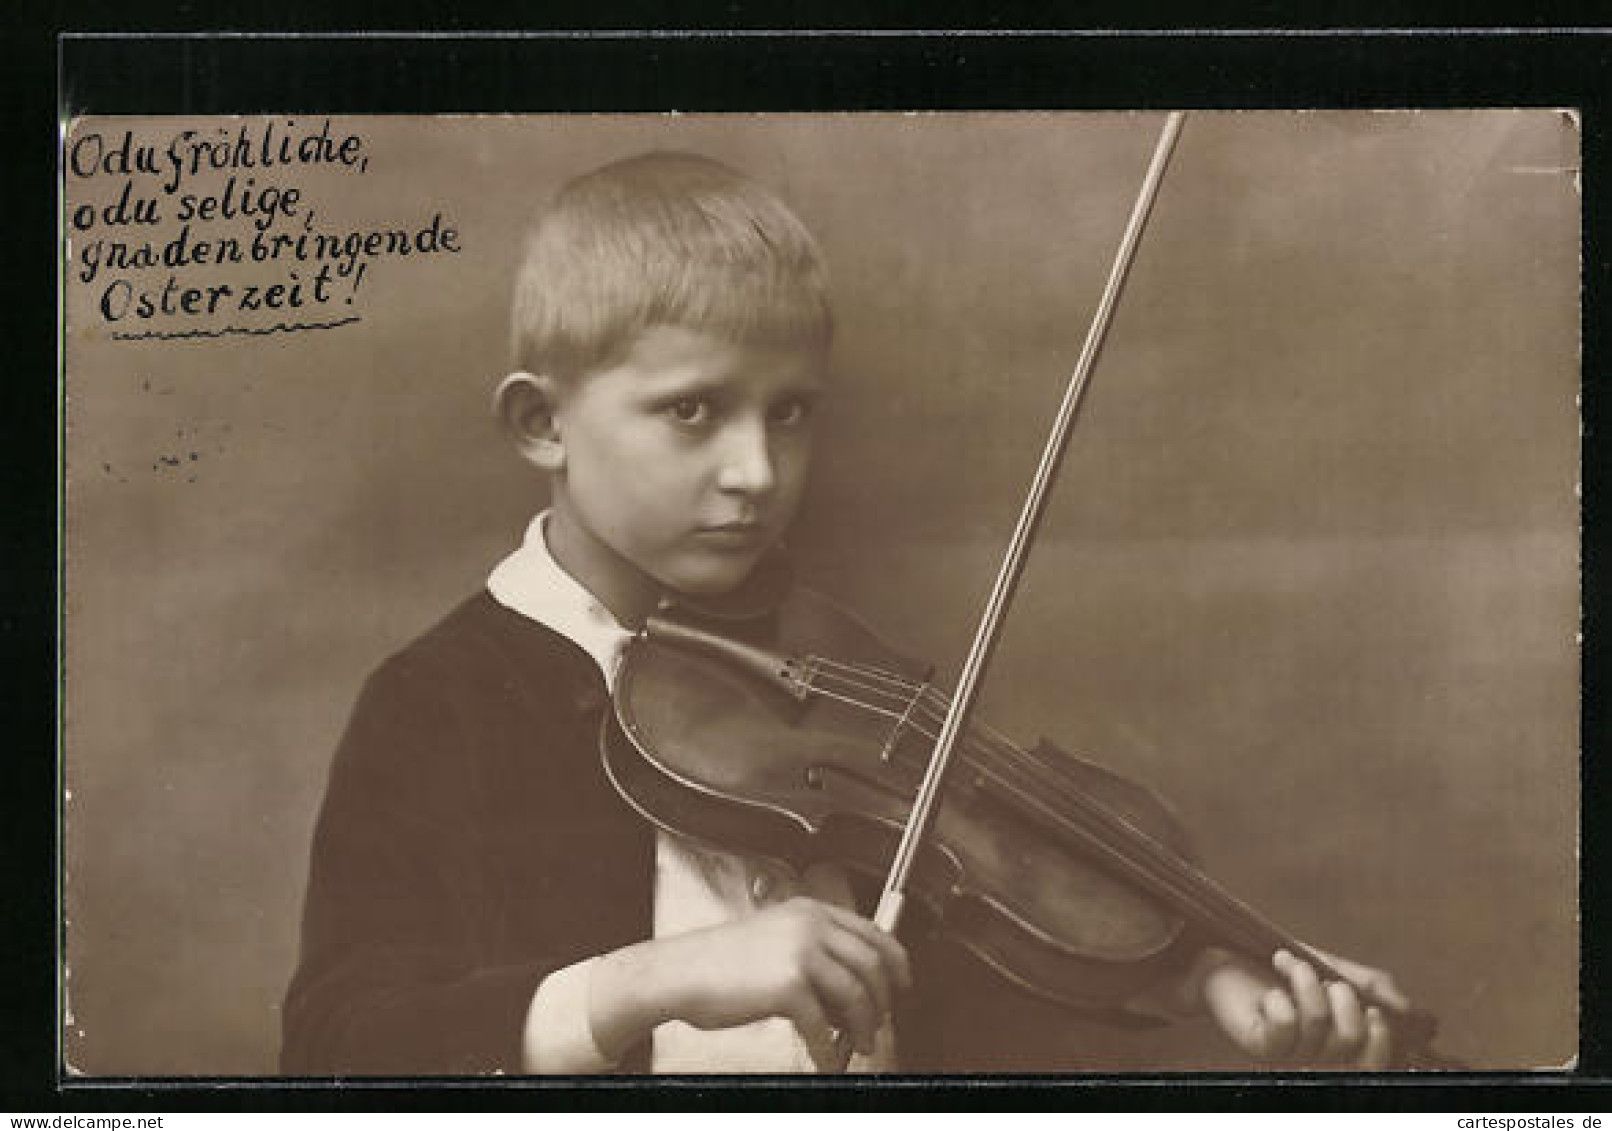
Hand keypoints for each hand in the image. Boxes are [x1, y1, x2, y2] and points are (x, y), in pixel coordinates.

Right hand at [592, 896, 910, 1069]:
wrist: (679, 973)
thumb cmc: (717, 962)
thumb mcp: (773, 939)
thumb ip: (813, 952)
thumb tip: (848, 989)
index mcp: (809, 911)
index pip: (872, 932)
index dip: (895, 963)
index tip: (901, 984)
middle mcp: (810, 925)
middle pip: (873, 964)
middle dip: (882, 1001)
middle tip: (878, 1024)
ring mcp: (801, 953)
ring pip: (857, 995)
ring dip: (863, 1027)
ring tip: (857, 1045)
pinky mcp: (788, 985)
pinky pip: (824, 1025)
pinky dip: (829, 1050)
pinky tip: (825, 1058)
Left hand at [1200, 945, 1411, 1068]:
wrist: (1226, 959)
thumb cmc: (1281, 972)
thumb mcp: (1335, 970)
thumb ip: (1373, 988)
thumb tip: (1412, 1011)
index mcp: (1338, 1049)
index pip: (1374, 1065)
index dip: (1379, 1037)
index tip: (1368, 1006)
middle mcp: (1316, 1060)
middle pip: (1351, 1041)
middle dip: (1342, 997)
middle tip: (1323, 978)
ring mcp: (1287, 1055)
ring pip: (1317, 1024)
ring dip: (1306, 982)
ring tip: (1290, 965)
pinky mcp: (1259, 1045)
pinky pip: (1285, 1024)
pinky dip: (1282, 994)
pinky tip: (1270, 990)